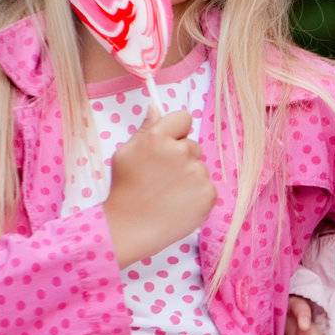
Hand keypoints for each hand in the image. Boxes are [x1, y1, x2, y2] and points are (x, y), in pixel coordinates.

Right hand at [105, 108, 216, 266]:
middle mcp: (181, 152)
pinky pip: (207, 186)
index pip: (183, 117)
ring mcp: (197, 173)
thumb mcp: (127, 153)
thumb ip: (145, 129)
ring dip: (189, 176)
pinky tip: (178, 203)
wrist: (130, 228)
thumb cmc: (125, 189)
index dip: (176, 130)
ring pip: (199, 166)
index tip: (167, 145)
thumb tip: (155, 106)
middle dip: (180, 156)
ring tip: (168, 193)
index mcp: (158, 138)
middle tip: (162, 177)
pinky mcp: (209, 193)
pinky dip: (197, 194)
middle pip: (192, 144)